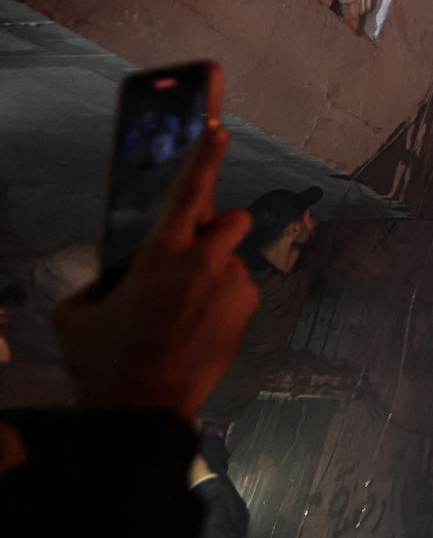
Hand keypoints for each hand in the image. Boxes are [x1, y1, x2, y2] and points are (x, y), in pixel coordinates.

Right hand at [54, 127, 258, 418]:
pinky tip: (194, 331)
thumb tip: (116, 277)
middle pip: (230, 219)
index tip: (217, 128)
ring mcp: (232, 287)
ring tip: (179, 316)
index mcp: (162, 253)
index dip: (204, 155)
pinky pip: (236, 293)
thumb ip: (102, 281)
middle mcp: (206, 262)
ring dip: (211, 276)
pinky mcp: (247, 312)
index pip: (189, 190)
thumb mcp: (79, 313)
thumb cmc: (106, 360)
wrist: (144, 410)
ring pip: (229, 263)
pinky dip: (220, 303)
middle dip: (215, 228)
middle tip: (188, 255)